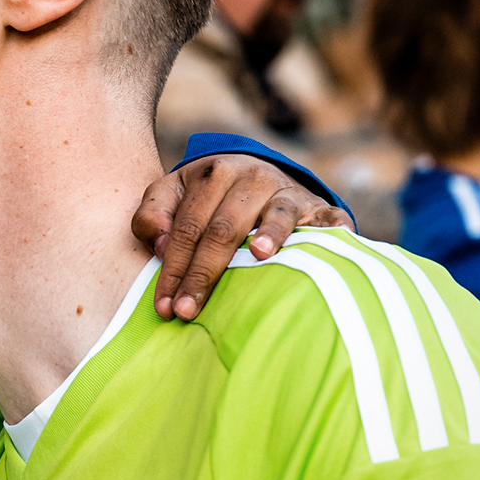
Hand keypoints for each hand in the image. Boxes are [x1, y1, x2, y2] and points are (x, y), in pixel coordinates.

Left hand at [133, 153, 354, 320]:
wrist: (257, 168)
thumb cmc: (206, 195)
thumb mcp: (171, 193)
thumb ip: (152, 215)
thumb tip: (161, 247)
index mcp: (211, 173)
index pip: (187, 227)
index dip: (173, 267)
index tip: (164, 305)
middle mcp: (252, 177)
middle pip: (223, 230)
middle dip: (202, 274)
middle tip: (187, 311)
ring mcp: (287, 190)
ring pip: (275, 215)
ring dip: (269, 236)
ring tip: (258, 257)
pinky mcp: (318, 206)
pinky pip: (325, 219)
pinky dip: (326, 232)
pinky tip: (316, 248)